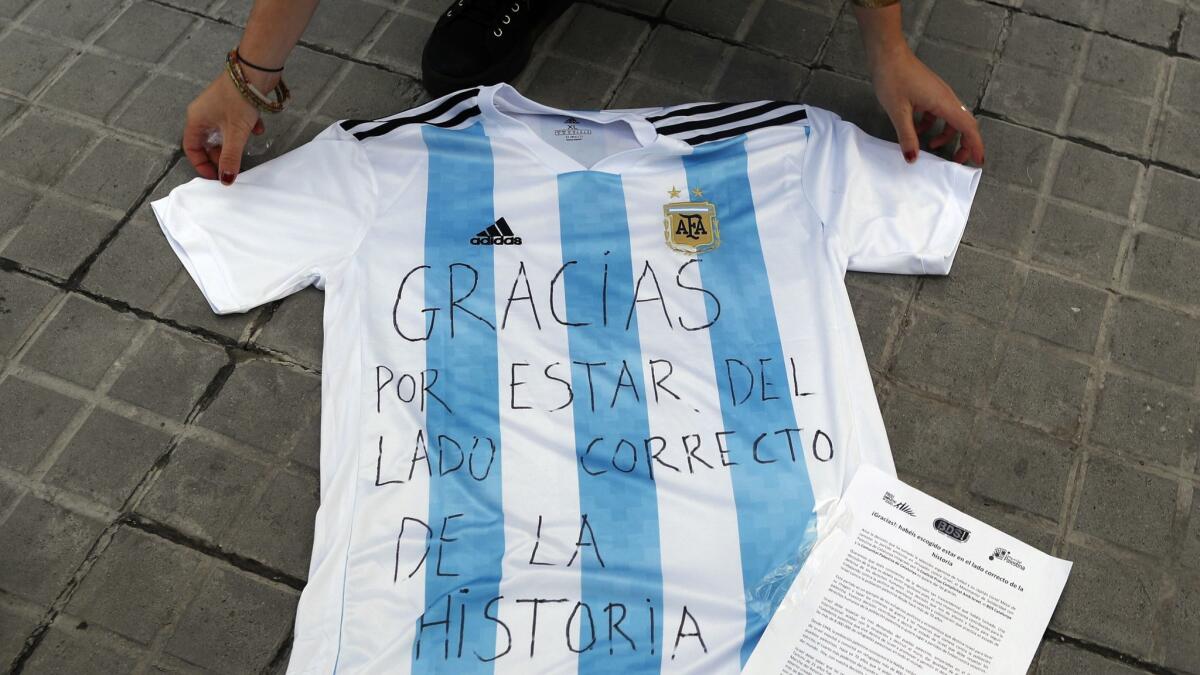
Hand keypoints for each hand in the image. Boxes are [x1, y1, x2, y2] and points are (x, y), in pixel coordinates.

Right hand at [182, 72, 269, 184]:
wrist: (255, 71)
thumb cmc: (239, 101)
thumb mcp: (235, 133)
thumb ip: (230, 158)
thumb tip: (226, 180)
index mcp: (196, 119)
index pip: (191, 147)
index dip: (202, 164)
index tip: (216, 176)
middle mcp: (203, 112)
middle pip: (207, 141)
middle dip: (220, 155)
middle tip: (233, 165)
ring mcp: (218, 106)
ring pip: (223, 132)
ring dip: (234, 142)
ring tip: (246, 148)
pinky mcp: (233, 102)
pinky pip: (236, 121)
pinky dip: (246, 128)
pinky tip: (259, 128)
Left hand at [866, 41, 984, 165]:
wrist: (887, 53)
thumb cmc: (893, 78)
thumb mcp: (898, 112)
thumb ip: (907, 137)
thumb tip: (913, 158)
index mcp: (944, 103)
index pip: (968, 127)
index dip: (975, 145)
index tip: (978, 161)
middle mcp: (946, 98)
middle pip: (963, 124)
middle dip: (963, 143)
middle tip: (957, 161)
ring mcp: (938, 94)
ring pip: (950, 119)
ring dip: (945, 135)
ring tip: (932, 147)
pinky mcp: (929, 92)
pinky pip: (937, 112)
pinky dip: (931, 124)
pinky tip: (916, 130)